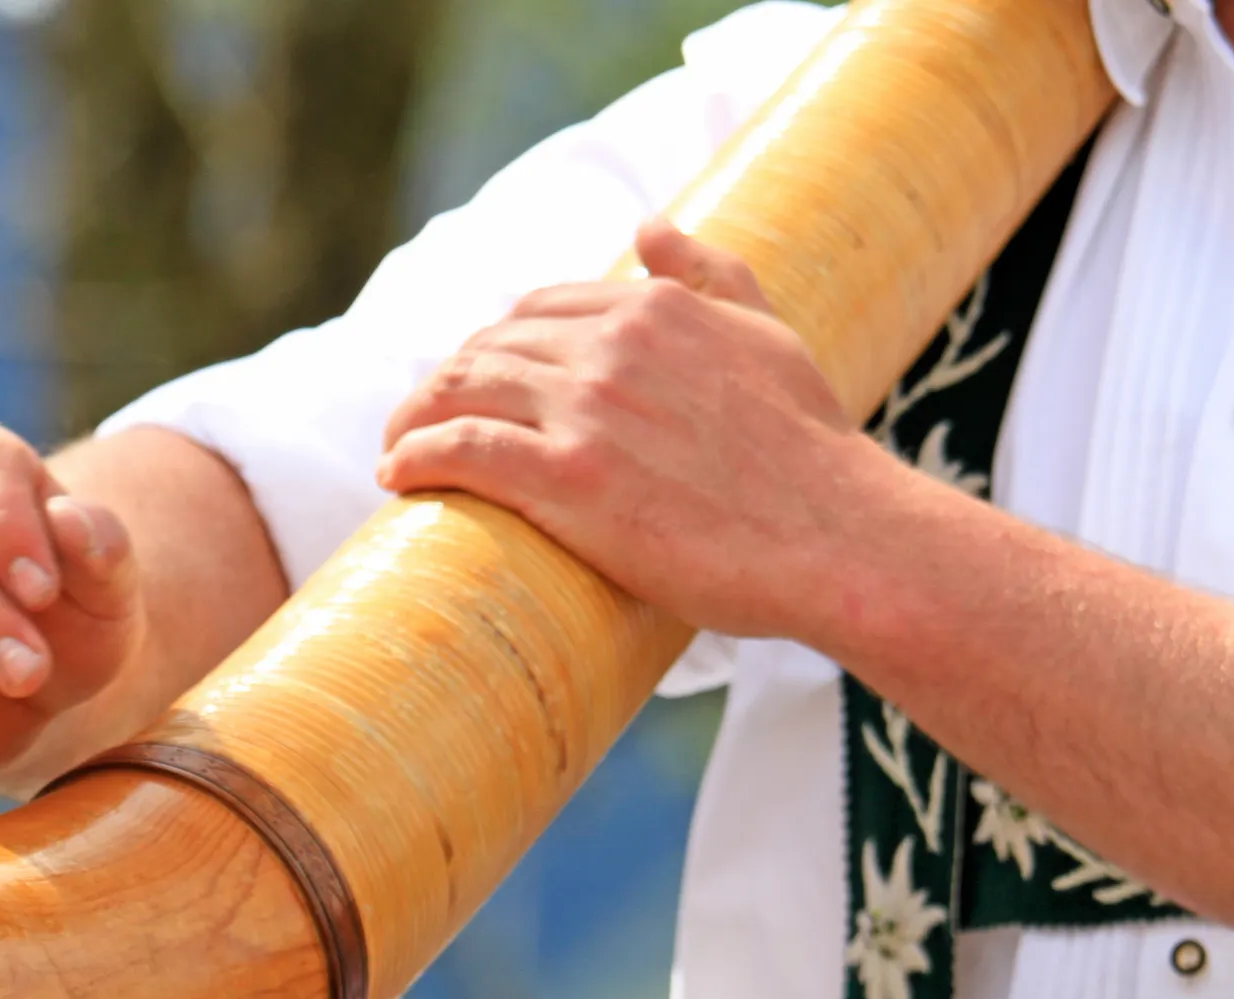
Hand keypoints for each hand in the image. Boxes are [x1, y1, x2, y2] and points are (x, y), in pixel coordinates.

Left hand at [377, 218, 901, 642]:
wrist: (837, 537)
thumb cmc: (809, 452)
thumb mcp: (768, 335)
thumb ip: (711, 274)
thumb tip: (650, 227)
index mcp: (654, 308)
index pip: (537, 309)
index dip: (494, 345)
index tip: (475, 383)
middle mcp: (614, 344)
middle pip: (490, 347)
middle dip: (445, 382)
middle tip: (420, 422)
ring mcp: (589, 410)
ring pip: (463, 390)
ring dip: (414, 418)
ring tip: (397, 451)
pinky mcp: (570, 479)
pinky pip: (461, 449)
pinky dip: (415, 456)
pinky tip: (396, 474)